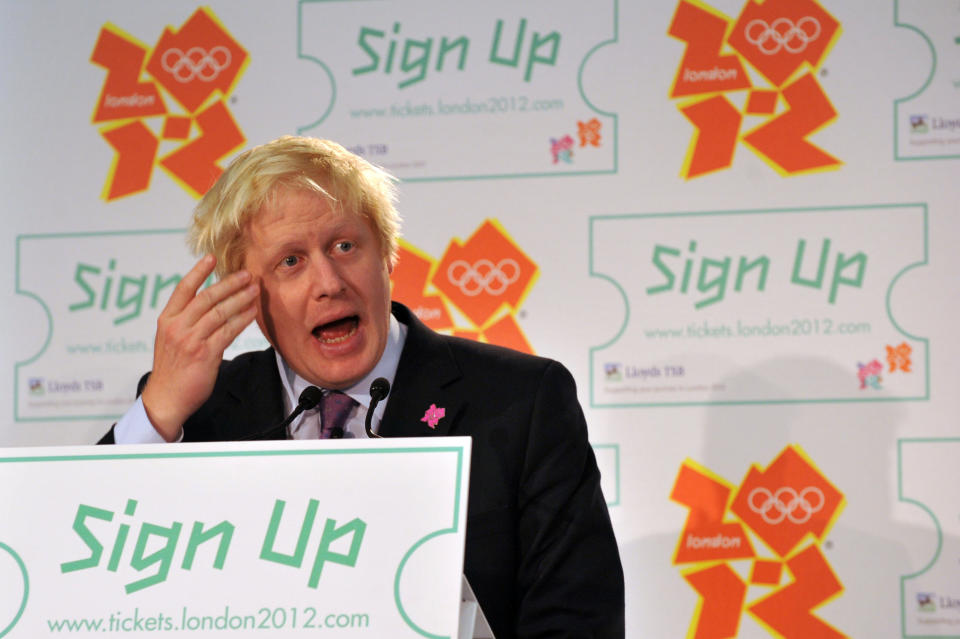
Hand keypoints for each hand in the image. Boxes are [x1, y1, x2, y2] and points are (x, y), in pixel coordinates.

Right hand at [141, 255, 258, 440]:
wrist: (166, 398)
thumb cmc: (171, 368)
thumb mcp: (170, 338)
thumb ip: (185, 320)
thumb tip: (208, 302)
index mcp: (166, 320)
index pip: (183, 289)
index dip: (198, 271)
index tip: (212, 257)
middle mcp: (177, 327)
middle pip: (206, 297)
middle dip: (229, 283)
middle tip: (246, 274)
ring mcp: (191, 340)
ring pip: (220, 312)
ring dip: (240, 298)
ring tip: (254, 289)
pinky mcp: (205, 354)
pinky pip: (228, 332)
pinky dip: (242, 319)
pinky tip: (252, 312)